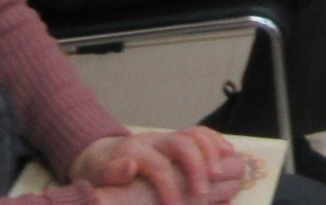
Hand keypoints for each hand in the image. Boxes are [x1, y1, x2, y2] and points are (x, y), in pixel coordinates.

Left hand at [74, 129, 244, 204]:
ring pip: (197, 134)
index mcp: (135, 150)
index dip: (170, 188)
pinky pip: (202, 132)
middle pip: (184, 143)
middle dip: (198, 167)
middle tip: (203, 193)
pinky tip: (228, 154)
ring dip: (213, 151)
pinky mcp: (178, 137)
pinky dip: (217, 141)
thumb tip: (130, 167)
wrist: (100, 154)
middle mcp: (155, 139)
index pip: (159, 166)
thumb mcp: (97, 176)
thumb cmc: (100, 172)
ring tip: (221, 173)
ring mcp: (169, 136)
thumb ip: (111, 173)